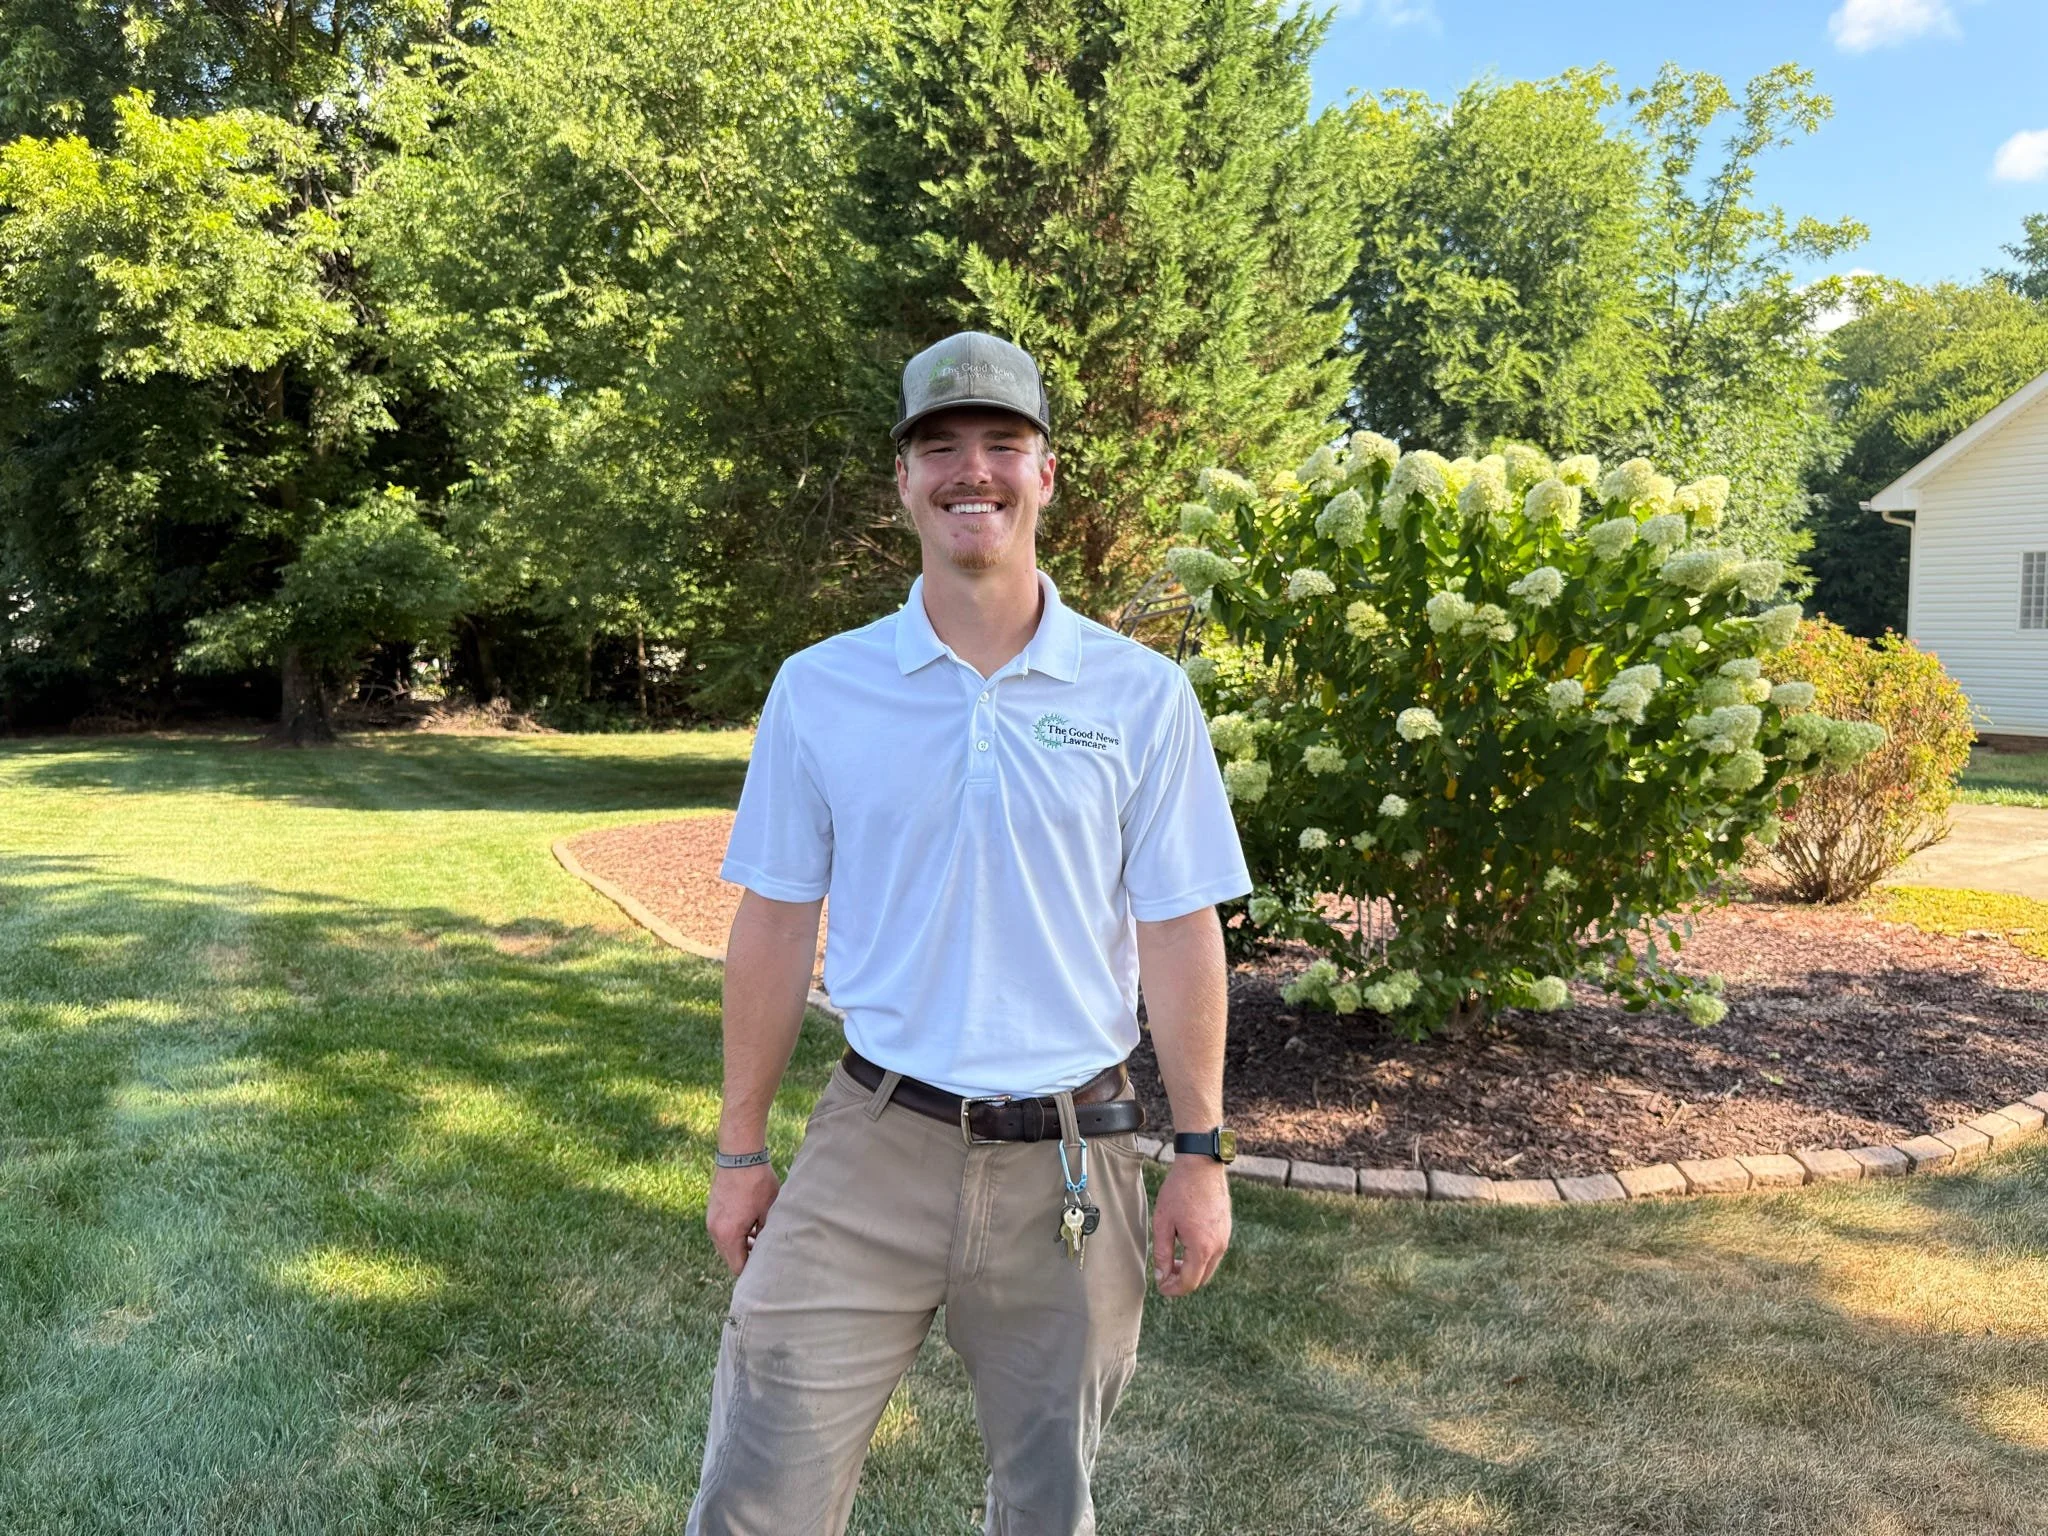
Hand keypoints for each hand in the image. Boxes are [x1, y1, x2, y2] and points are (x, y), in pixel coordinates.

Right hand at [706, 1162, 780, 1274]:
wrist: (739, 1156)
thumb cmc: (757, 1183)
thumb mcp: (769, 1212)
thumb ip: (766, 1236)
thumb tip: (769, 1252)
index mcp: (728, 1235)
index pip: (738, 1267)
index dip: (753, 1271)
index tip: (766, 1269)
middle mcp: (715, 1231)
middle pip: (730, 1258)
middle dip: (747, 1258)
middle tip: (766, 1253)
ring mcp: (711, 1221)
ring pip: (726, 1245)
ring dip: (741, 1245)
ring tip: (760, 1236)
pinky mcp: (712, 1211)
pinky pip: (722, 1232)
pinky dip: (734, 1233)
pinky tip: (750, 1223)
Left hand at [1151, 1155, 1230, 1295]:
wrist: (1201, 1165)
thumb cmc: (1179, 1191)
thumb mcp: (1163, 1222)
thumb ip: (1162, 1253)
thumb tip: (1162, 1277)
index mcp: (1202, 1248)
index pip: (1189, 1282)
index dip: (1172, 1289)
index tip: (1160, 1287)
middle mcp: (1218, 1246)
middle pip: (1201, 1279)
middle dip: (1182, 1281)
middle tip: (1164, 1274)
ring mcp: (1225, 1238)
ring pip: (1209, 1267)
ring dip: (1191, 1269)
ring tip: (1172, 1259)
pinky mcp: (1226, 1229)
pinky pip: (1214, 1253)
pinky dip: (1200, 1257)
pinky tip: (1185, 1244)